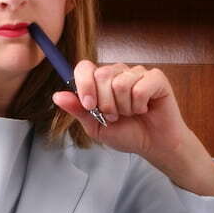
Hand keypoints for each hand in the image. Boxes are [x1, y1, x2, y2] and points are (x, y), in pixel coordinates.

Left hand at [54, 61, 213, 198]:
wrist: (153, 145)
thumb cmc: (127, 134)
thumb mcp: (96, 127)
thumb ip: (78, 110)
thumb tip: (57, 96)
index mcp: (101, 81)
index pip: (85, 67)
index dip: (84, 85)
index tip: (90, 106)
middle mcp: (118, 72)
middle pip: (102, 75)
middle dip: (106, 103)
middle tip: (116, 116)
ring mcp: (137, 73)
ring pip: (120, 83)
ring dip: (124, 107)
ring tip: (131, 113)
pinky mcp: (156, 78)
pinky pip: (140, 86)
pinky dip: (140, 104)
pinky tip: (144, 109)